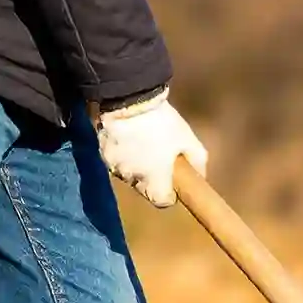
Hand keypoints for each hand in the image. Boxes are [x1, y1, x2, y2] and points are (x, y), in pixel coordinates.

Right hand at [91, 90, 207, 207]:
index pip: (162, 202)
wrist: (131, 100)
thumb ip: (197, 162)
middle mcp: (133, 181)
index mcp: (155, 183)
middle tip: (158, 157)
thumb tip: (199, 176)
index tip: (172, 179)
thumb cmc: (163, 123)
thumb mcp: (189, 140)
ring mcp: (115, 168)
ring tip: (142, 144)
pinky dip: (122, 154)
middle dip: (152, 178)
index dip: (169, 192)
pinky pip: (114, 160)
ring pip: (128, 174)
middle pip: (144, 188)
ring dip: (135, 165)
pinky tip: (128, 138)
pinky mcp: (102, 154)